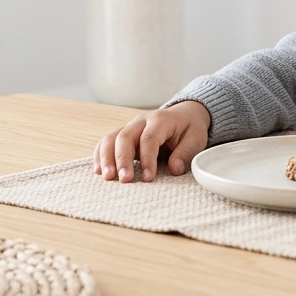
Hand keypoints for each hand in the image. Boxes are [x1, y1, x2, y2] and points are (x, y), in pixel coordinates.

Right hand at [93, 100, 211, 182]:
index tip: (148, 178)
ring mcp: (130, 127)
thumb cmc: (189, 128)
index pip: (149, 138)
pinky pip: (106, 142)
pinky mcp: (123, 134)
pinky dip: (100, 155)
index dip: (147, 159)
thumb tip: (174, 169)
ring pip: (111, 138)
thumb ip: (186, 152)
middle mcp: (141, 121)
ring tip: (107, 177)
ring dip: (106, 158)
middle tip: (124, 180)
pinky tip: (99, 170)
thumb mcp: (196, 138)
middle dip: (122, 159)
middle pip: (125, 137)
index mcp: (160, 120)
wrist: (184, 115)